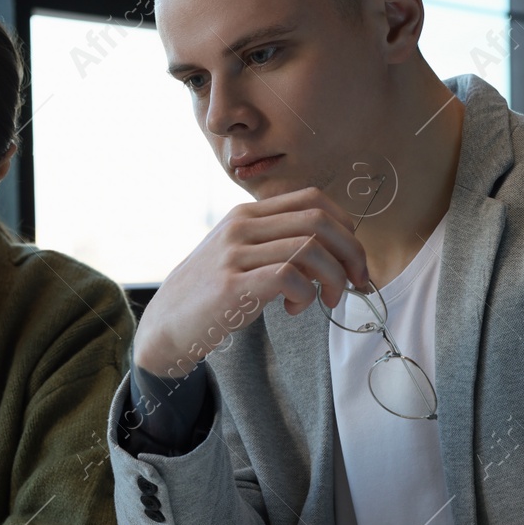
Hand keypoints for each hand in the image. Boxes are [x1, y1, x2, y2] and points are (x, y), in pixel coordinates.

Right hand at [132, 186, 370, 377]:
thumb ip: (276, 244)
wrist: (166, 325)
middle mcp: (241, 226)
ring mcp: (235, 254)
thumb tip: (334, 252)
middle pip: (318, 221)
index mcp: (247, 214)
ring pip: (309, 248)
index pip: (313, 199)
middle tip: (357, 283)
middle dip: (351, 253)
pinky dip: (306, 295)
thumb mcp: (240, 255)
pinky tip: (295, 309)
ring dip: (333, 278)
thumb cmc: (211, 294)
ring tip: (327, 300)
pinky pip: (289, 277)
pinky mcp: (233, 285)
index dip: (345, 226)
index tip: (354, 258)